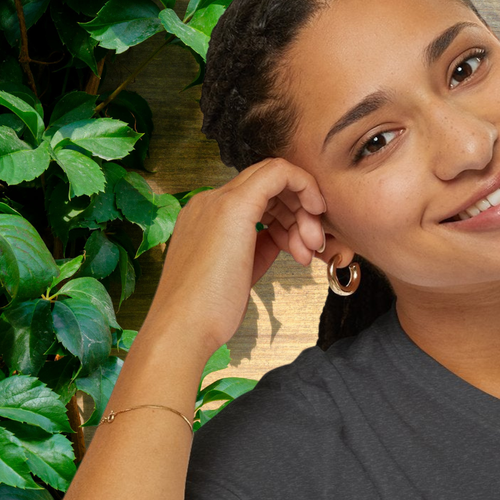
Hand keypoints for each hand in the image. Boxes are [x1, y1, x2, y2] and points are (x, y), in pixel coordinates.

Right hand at [144, 157, 328, 356]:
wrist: (184, 326)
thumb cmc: (208, 312)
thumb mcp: (241, 272)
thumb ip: (259, 248)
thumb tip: (282, 237)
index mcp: (206, 217)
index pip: (255, 198)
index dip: (286, 216)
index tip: (302, 245)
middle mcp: (209, 202)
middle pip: (267, 186)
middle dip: (299, 212)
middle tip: (312, 247)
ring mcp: (219, 201)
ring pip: (275, 178)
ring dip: (303, 211)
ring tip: (308, 252)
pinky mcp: (234, 206)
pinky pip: (279, 173)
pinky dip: (304, 187)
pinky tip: (315, 214)